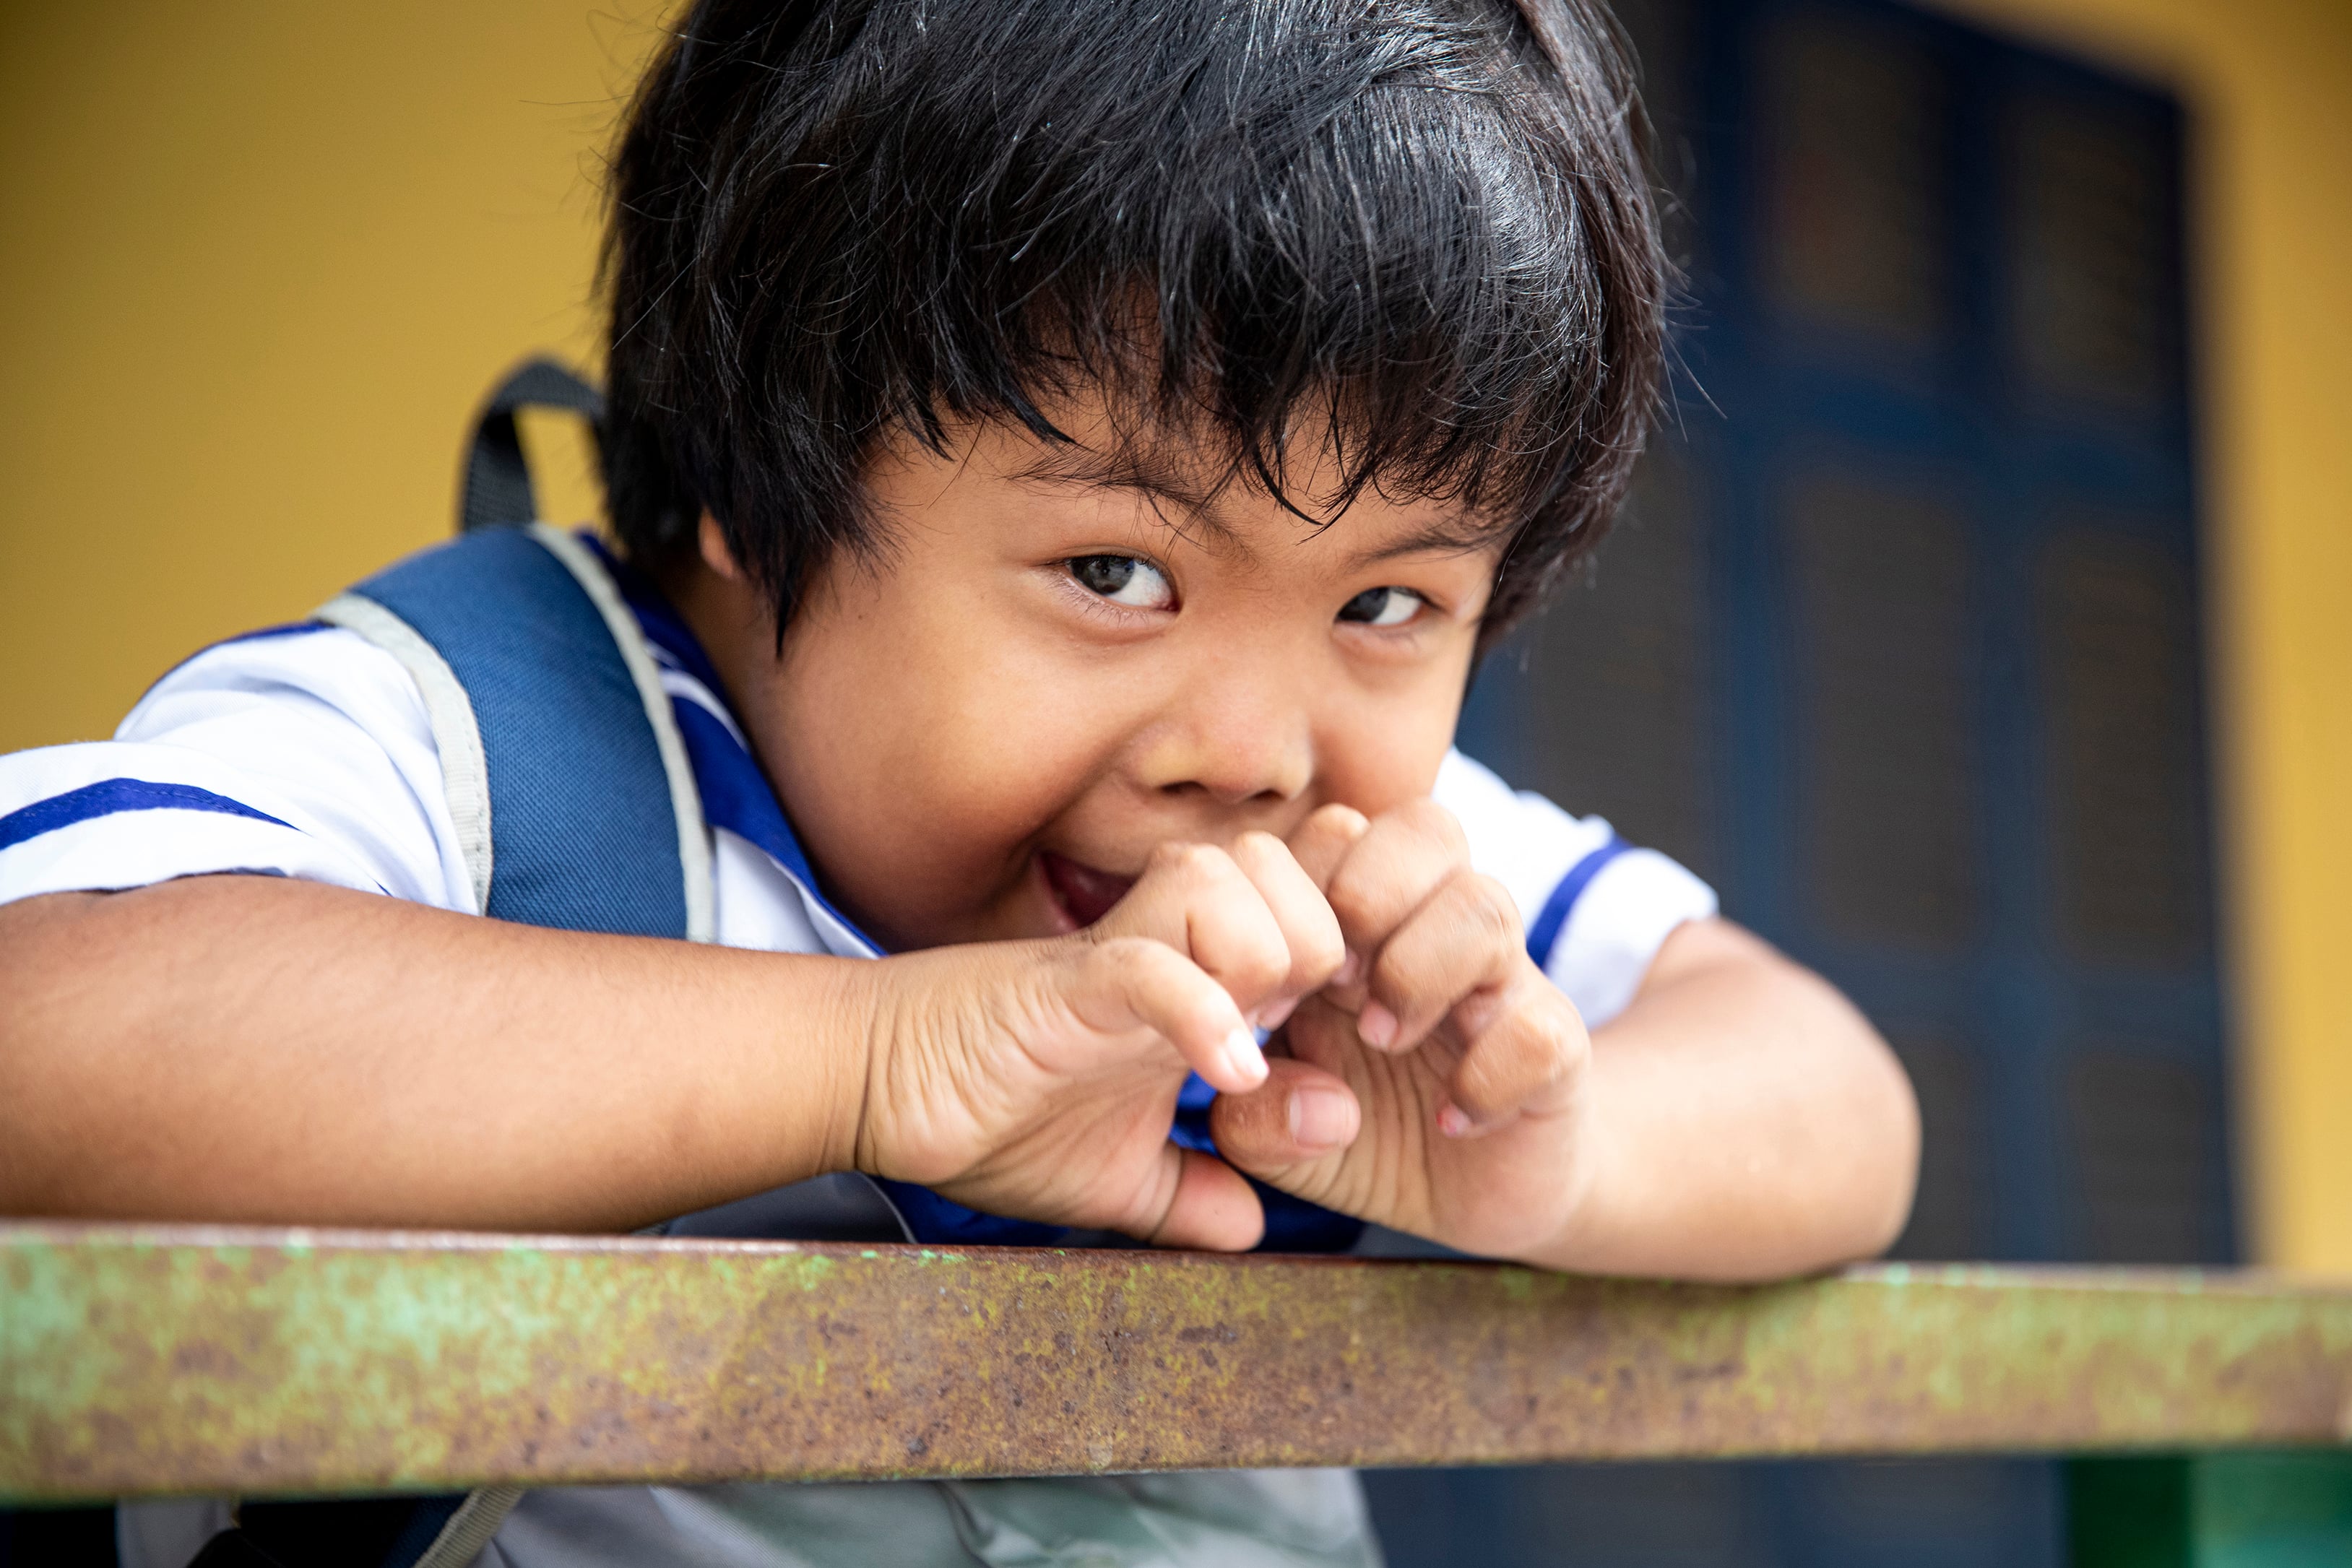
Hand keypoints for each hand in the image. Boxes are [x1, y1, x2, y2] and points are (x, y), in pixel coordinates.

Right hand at [848, 835, 1343, 1249]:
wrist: (877, 1086)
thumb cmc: (986, 1113)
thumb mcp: (1113, 1180)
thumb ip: (1189, 1197)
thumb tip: (1254, 1230)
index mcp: (1196, 982)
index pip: (1312, 917)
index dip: (1355, 966)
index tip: (1358, 1041)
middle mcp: (1172, 950)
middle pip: (1299, 883)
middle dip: (1331, 954)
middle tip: (1314, 1036)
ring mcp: (1122, 958)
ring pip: (1235, 888)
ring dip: (1267, 964)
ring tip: (1259, 1052)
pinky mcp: (1070, 982)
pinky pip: (1155, 964)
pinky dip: (1203, 1015)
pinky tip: (1225, 1076)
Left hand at [1210, 801, 1599, 1259]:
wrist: (1463, 1198)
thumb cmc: (1349, 1129)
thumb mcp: (1268, 1128)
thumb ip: (1242, 1107)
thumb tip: (1252, 1073)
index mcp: (1360, 919)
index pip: (1338, 830)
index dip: (1295, 891)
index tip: (1264, 994)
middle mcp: (1437, 928)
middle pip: (1426, 827)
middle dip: (1367, 892)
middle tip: (1332, 983)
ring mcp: (1504, 981)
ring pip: (1486, 903)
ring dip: (1418, 970)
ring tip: (1382, 1040)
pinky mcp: (1554, 1048)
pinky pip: (1538, 1027)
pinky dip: (1486, 1078)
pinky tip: (1452, 1118)